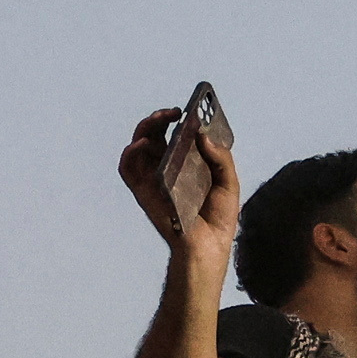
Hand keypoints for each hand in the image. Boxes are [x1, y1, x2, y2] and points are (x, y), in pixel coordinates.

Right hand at [118, 104, 229, 251]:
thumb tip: (203, 134)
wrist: (208, 247)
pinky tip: (142, 143)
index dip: (179, 120)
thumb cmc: (218, 218)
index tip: (190, 110)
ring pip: (138, 146)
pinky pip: (128, 169)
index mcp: (187, 164)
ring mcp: (153, 179)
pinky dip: (130, 153)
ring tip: (159, 120)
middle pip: (155, 136)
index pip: (177, 134)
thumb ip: (221, 157)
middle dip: (160, 119)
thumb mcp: (229, 182)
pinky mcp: (143, 191)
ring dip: (144, 129)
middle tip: (174, 112)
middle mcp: (167, 168)